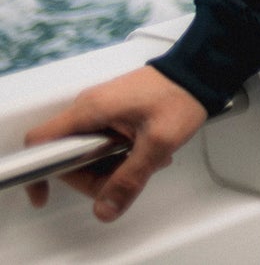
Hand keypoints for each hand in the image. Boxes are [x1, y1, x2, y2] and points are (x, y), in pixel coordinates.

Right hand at [22, 65, 208, 221]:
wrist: (201, 70)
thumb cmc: (181, 94)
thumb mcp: (158, 143)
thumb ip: (130, 178)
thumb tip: (106, 208)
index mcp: (90, 110)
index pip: (41, 142)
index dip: (38, 170)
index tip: (44, 194)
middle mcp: (89, 108)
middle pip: (67, 155)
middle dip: (94, 174)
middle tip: (125, 176)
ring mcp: (101, 109)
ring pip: (88, 151)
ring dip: (113, 164)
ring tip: (146, 158)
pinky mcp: (114, 111)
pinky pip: (103, 141)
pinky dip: (120, 153)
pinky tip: (145, 150)